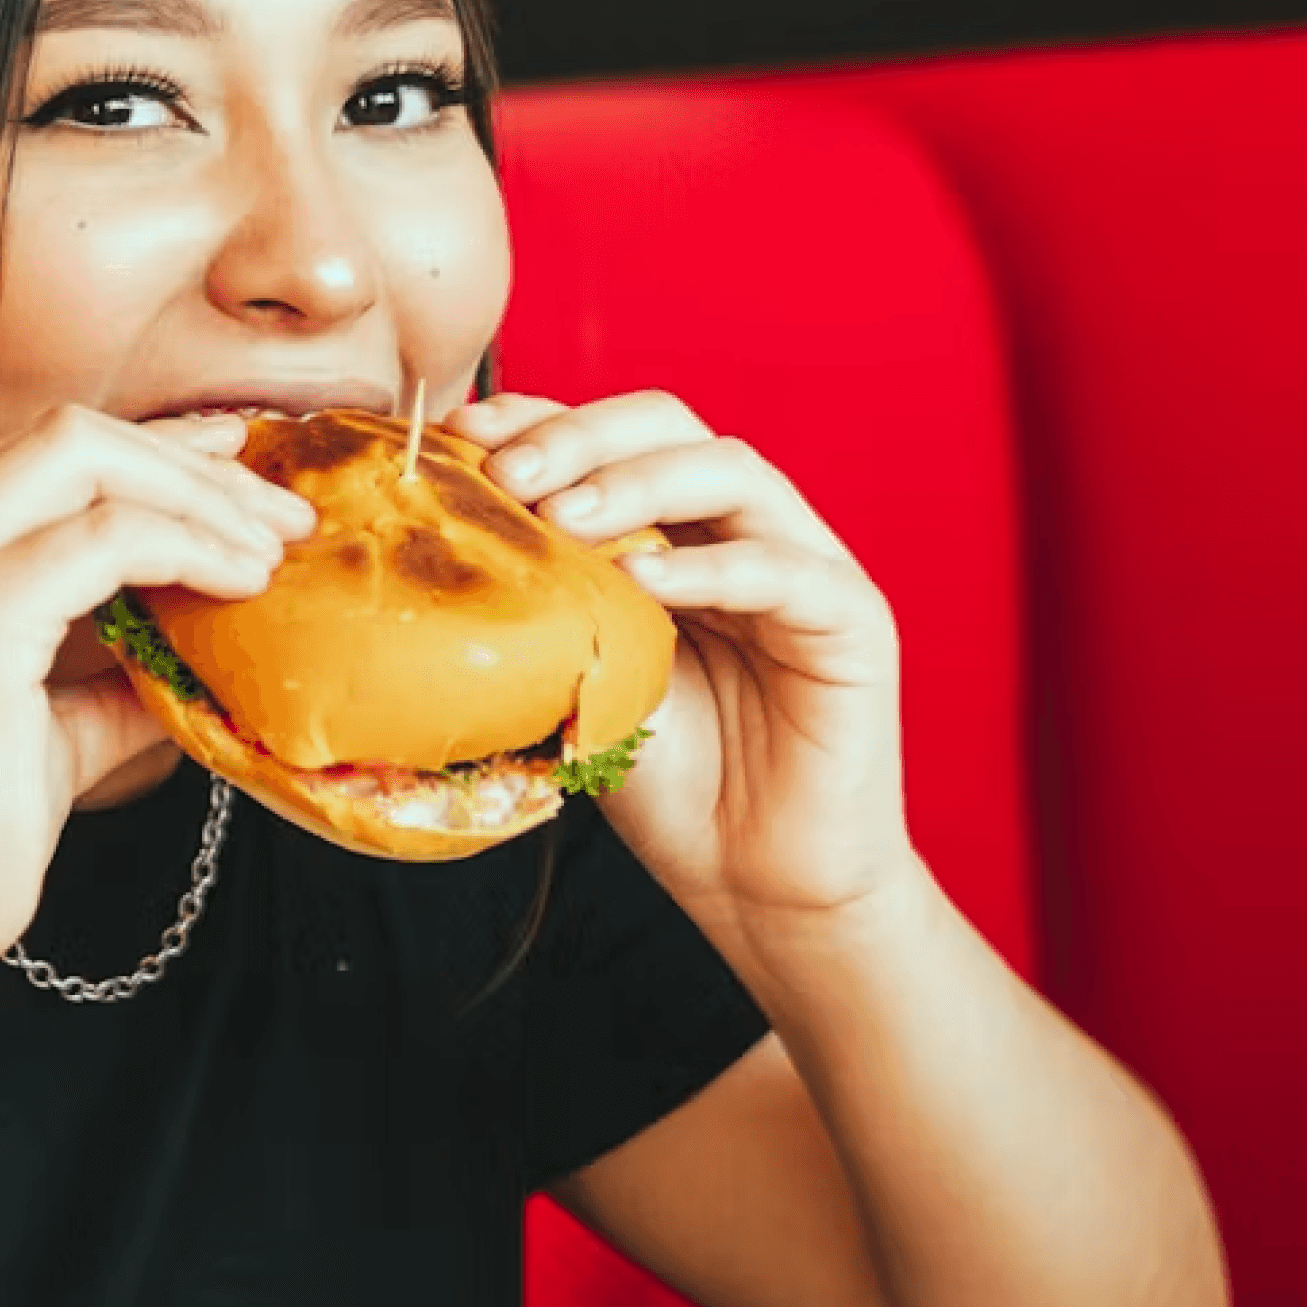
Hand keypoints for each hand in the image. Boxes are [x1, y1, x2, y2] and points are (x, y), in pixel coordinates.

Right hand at [0, 407, 314, 1007]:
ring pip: (85, 458)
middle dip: (186, 460)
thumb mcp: (44, 734)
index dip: (146, 458)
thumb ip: (109, 676)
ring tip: (276, 545)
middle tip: (278, 510)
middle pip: (63, 436)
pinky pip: (109, 536)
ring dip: (200, 496)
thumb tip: (196, 650)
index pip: (33, 464)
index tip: (232, 478)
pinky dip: (190, 545)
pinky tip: (242, 583)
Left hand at [449, 391, 911, 939]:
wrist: (759, 886)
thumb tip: (455, 546)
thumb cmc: (676, 788)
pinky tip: (644, 582)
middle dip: (581, 437)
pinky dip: (708, 567)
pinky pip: (782, 569)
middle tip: (510, 476)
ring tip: (564, 519)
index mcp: (680, 532)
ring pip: (731, 471)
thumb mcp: (588, 680)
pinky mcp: (851, 620)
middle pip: (671, 427)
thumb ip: (555, 606)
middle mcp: (744, 531)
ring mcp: (805, 567)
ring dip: (636, 482)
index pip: (613, 440)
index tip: (464, 433)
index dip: (542, 420)